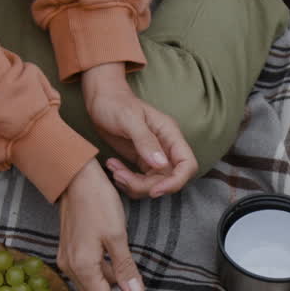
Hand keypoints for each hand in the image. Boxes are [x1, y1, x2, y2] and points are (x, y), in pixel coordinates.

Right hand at [58, 160, 144, 290]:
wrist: (76, 179)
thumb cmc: (97, 202)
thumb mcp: (117, 236)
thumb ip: (126, 268)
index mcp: (82, 267)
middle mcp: (70, 268)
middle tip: (136, 280)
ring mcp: (67, 260)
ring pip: (91, 283)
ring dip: (109, 280)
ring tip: (126, 264)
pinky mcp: (68, 252)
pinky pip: (86, 271)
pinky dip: (101, 270)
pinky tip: (113, 255)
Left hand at [82, 63, 197, 198]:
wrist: (102, 100)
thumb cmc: (116, 104)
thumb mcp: (129, 119)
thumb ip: (145, 141)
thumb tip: (160, 164)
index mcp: (170, 134)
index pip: (187, 165)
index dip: (175, 182)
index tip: (154, 191)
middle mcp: (166, 147)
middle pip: (168, 180)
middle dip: (145, 186)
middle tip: (120, 175)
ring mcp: (155, 156)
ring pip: (153, 184)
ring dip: (132, 184)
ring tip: (113, 169)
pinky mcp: (142, 161)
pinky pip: (140, 182)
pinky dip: (127, 181)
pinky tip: (113, 167)